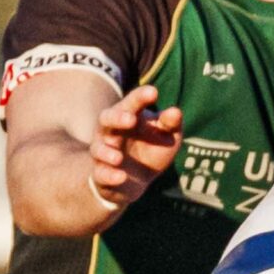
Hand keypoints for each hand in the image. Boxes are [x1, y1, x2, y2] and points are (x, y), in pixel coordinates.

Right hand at [90, 84, 182, 206]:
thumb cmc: (152, 150)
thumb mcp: (167, 136)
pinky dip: (109, 175)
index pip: (131, 103)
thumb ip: (170, 124)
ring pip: (98, 148)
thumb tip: (175, 112)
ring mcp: (104, 153)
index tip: (154, 92)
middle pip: (106, 119)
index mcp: (127, 116)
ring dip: (107, 152)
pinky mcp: (102, 174)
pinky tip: (120, 177)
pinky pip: (101, 174)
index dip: (140, 97)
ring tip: (118, 157)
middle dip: (116, 118)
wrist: (136, 181)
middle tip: (131, 119)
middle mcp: (111, 132)